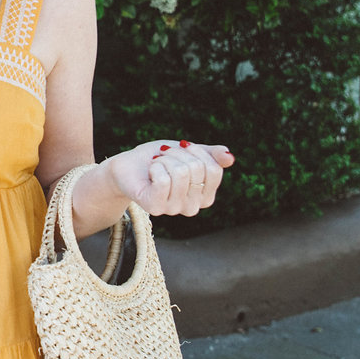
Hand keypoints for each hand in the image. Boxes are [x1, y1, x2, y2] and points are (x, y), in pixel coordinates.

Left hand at [107, 140, 233, 218]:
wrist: (129, 165)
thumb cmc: (160, 159)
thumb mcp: (188, 152)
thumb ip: (211, 155)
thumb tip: (230, 158)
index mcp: (205, 196)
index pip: (214, 170)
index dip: (198, 152)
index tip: (183, 148)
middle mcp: (192, 207)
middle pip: (197, 169)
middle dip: (178, 154)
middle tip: (164, 157)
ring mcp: (173, 209)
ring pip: (180, 173)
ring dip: (165, 159)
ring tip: (156, 163)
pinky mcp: (155, 207)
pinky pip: (163, 180)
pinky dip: (155, 167)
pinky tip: (150, 171)